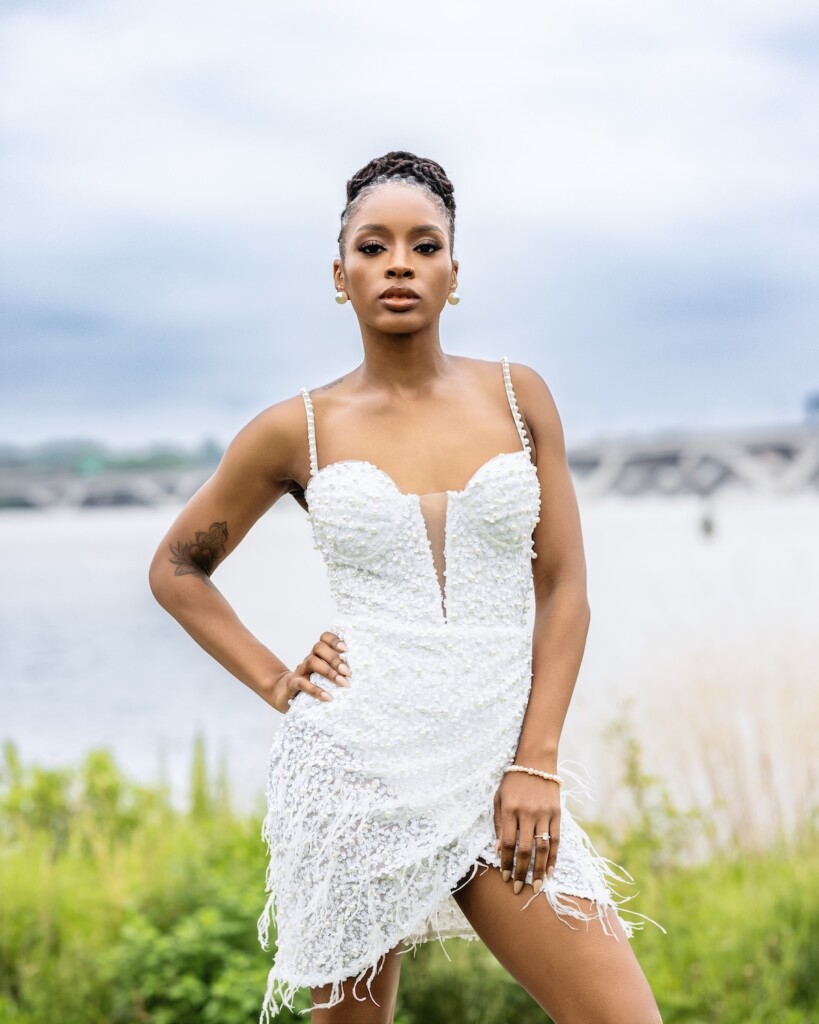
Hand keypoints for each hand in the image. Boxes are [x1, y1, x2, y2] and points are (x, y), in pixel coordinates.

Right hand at [269, 631, 350, 713]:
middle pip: (319, 647)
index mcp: (318, 654)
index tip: (347, 650)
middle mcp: (309, 659)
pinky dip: (315, 690)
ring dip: (329, 672)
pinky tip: (328, 697)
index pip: (324, 638)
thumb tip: (362, 674)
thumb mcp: (326, 676)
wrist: (285, 694)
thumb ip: (339, 672)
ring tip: (343, 683)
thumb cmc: (313, 684)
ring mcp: (300, 670)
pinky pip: (302, 683)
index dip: (335, 640)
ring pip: (312, 661)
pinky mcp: (293, 684)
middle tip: (348, 673)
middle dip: (335, 659)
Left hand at [493, 768, 560, 895]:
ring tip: (537, 887)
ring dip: (539, 870)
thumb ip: (499, 825)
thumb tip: (499, 851)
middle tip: (519, 889)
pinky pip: (556, 839)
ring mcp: (544, 813)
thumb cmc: (512, 781)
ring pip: (542, 847)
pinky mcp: (557, 813)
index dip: (507, 863)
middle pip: (525, 849)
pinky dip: (554, 857)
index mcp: (510, 809)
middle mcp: (527, 813)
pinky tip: (551, 871)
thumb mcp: (499, 799)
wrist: (535, 761)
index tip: (505, 878)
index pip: (508, 843)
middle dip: (522, 872)